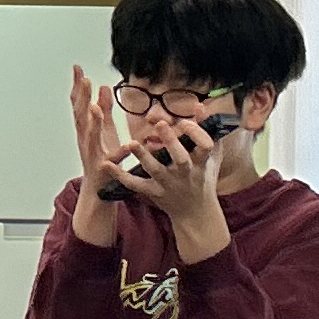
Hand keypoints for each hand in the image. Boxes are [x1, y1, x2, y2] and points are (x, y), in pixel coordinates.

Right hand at [66, 69, 127, 245]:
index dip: (77, 87)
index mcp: (86, 131)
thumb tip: (102, 88)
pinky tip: (129, 145)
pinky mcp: (105, 169)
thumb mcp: (104, 132)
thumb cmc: (102, 161)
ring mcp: (94, 155)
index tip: (77, 69)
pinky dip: (121, 153)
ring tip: (95, 108)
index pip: (79, 104)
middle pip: (80, 117)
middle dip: (81, 98)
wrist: (98, 192)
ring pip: (90, 137)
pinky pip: (114, 160)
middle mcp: (86, 141)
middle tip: (83, 81)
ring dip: (92, 122)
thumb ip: (103, 111)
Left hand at [117, 106, 227, 245]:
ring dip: (143, 157)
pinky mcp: (154, 192)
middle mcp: (186, 173)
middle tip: (160, 124)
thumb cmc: (204, 177)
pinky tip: (106, 164)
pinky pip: (136, 184)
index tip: (185, 122)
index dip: (196, 133)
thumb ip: (207, 129)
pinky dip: (120, 176)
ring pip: (155, 171)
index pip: (205, 145)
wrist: (196, 213)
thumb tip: (200, 105)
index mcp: (201, 162)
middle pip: (180, 159)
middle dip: (171, 142)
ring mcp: (169, 184)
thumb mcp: (211, 155)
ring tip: (131, 143)